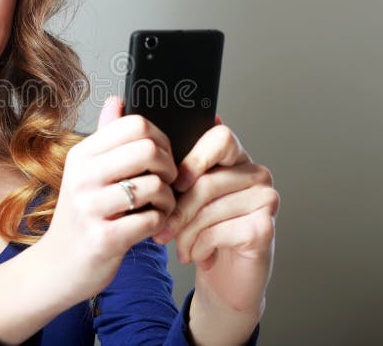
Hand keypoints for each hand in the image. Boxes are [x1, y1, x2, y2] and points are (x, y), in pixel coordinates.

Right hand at [40, 96, 177, 301]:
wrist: (57, 266)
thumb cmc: (81, 216)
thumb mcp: (85, 172)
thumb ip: (105, 137)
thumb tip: (117, 100)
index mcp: (81, 155)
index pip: (133, 124)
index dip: (160, 138)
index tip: (161, 156)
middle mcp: (82, 177)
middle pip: (148, 149)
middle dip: (170, 166)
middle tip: (167, 182)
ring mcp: (90, 208)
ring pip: (154, 185)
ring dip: (169, 199)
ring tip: (161, 207)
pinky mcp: (103, 238)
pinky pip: (151, 219)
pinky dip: (161, 222)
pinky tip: (153, 224)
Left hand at [153, 115, 278, 316]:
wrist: (221, 275)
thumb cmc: (194, 229)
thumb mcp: (174, 195)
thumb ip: (153, 158)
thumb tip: (117, 107)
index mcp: (231, 156)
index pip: (220, 135)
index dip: (195, 158)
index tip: (174, 183)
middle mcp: (253, 171)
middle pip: (209, 179)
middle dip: (178, 210)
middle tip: (161, 230)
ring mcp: (264, 197)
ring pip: (212, 207)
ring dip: (185, 233)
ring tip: (175, 245)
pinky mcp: (265, 226)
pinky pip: (223, 230)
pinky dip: (200, 247)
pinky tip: (196, 255)